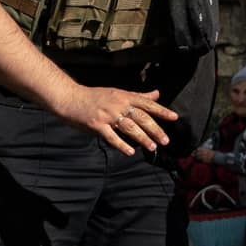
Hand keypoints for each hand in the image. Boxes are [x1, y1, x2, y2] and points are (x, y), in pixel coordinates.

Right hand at [56, 85, 177, 154]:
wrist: (70, 98)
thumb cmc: (95, 96)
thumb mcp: (118, 93)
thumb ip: (138, 96)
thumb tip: (157, 94)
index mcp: (124, 96)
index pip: (147, 104)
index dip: (162, 110)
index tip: (175, 118)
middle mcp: (118, 104)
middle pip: (141, 117)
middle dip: (155, 129)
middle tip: (166, 140)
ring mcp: (107, 115)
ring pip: (129, 127)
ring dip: (142, 138)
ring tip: (152, 147)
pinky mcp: (96, 124)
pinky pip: (111, 136)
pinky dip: (121, 144)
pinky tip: (130, 152)